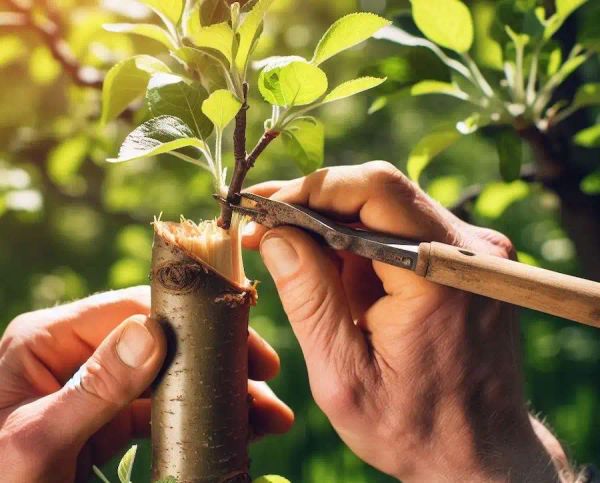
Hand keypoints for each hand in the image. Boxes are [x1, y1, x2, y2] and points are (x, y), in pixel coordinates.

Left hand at [0, 286, 292, 482]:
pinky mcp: (108, 420)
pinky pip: (162, 410)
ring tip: (267, 415)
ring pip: (169, 375)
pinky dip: (198, 418)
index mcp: (47, 341)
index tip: (239, 340)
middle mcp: (75, 355)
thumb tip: (153, 330)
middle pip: (160, 340)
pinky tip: (232, 426)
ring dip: (217, 391)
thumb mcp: (38, 441)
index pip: (131, 310)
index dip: (189, 320)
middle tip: (266, 375)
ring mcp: (95, 387)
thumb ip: (94, 386)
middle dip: (216, 359)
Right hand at [245, 162, 569, 481]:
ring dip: (331, 222)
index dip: (313, 190)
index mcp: (442, 277)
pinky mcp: (462, 262)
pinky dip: (356, 240)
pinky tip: (323, 260)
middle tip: (262, 220)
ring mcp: (471, 253)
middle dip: (313, 202)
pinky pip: (400, 231)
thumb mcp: (345, 376)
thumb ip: (310, 300)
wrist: (481, 451)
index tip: (265, 209)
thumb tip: (276, 235)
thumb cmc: (414, 427)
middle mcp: (469, 251)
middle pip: (380, 191)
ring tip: (282, 241)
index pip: (376, 191)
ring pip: (387, 208)